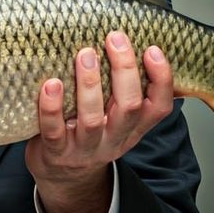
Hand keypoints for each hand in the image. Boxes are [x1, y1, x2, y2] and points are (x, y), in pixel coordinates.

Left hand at [26, 30, 174, 212]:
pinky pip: (54, 130)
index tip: (152, 49)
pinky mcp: (56, 153)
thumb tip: (131, 35)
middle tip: (114, 38)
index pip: (160, 106)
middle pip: (129, 107)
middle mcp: (114, 138)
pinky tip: (51, 84)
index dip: (162, 78)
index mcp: (134, 127)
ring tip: (85, 54)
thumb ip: (126, 87)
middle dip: (124, 70)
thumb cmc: (91, 131)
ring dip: (89, 84)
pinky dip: (52, 107)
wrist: (63, 177)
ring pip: (92, 119)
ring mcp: (85, 148)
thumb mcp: (117, 116)